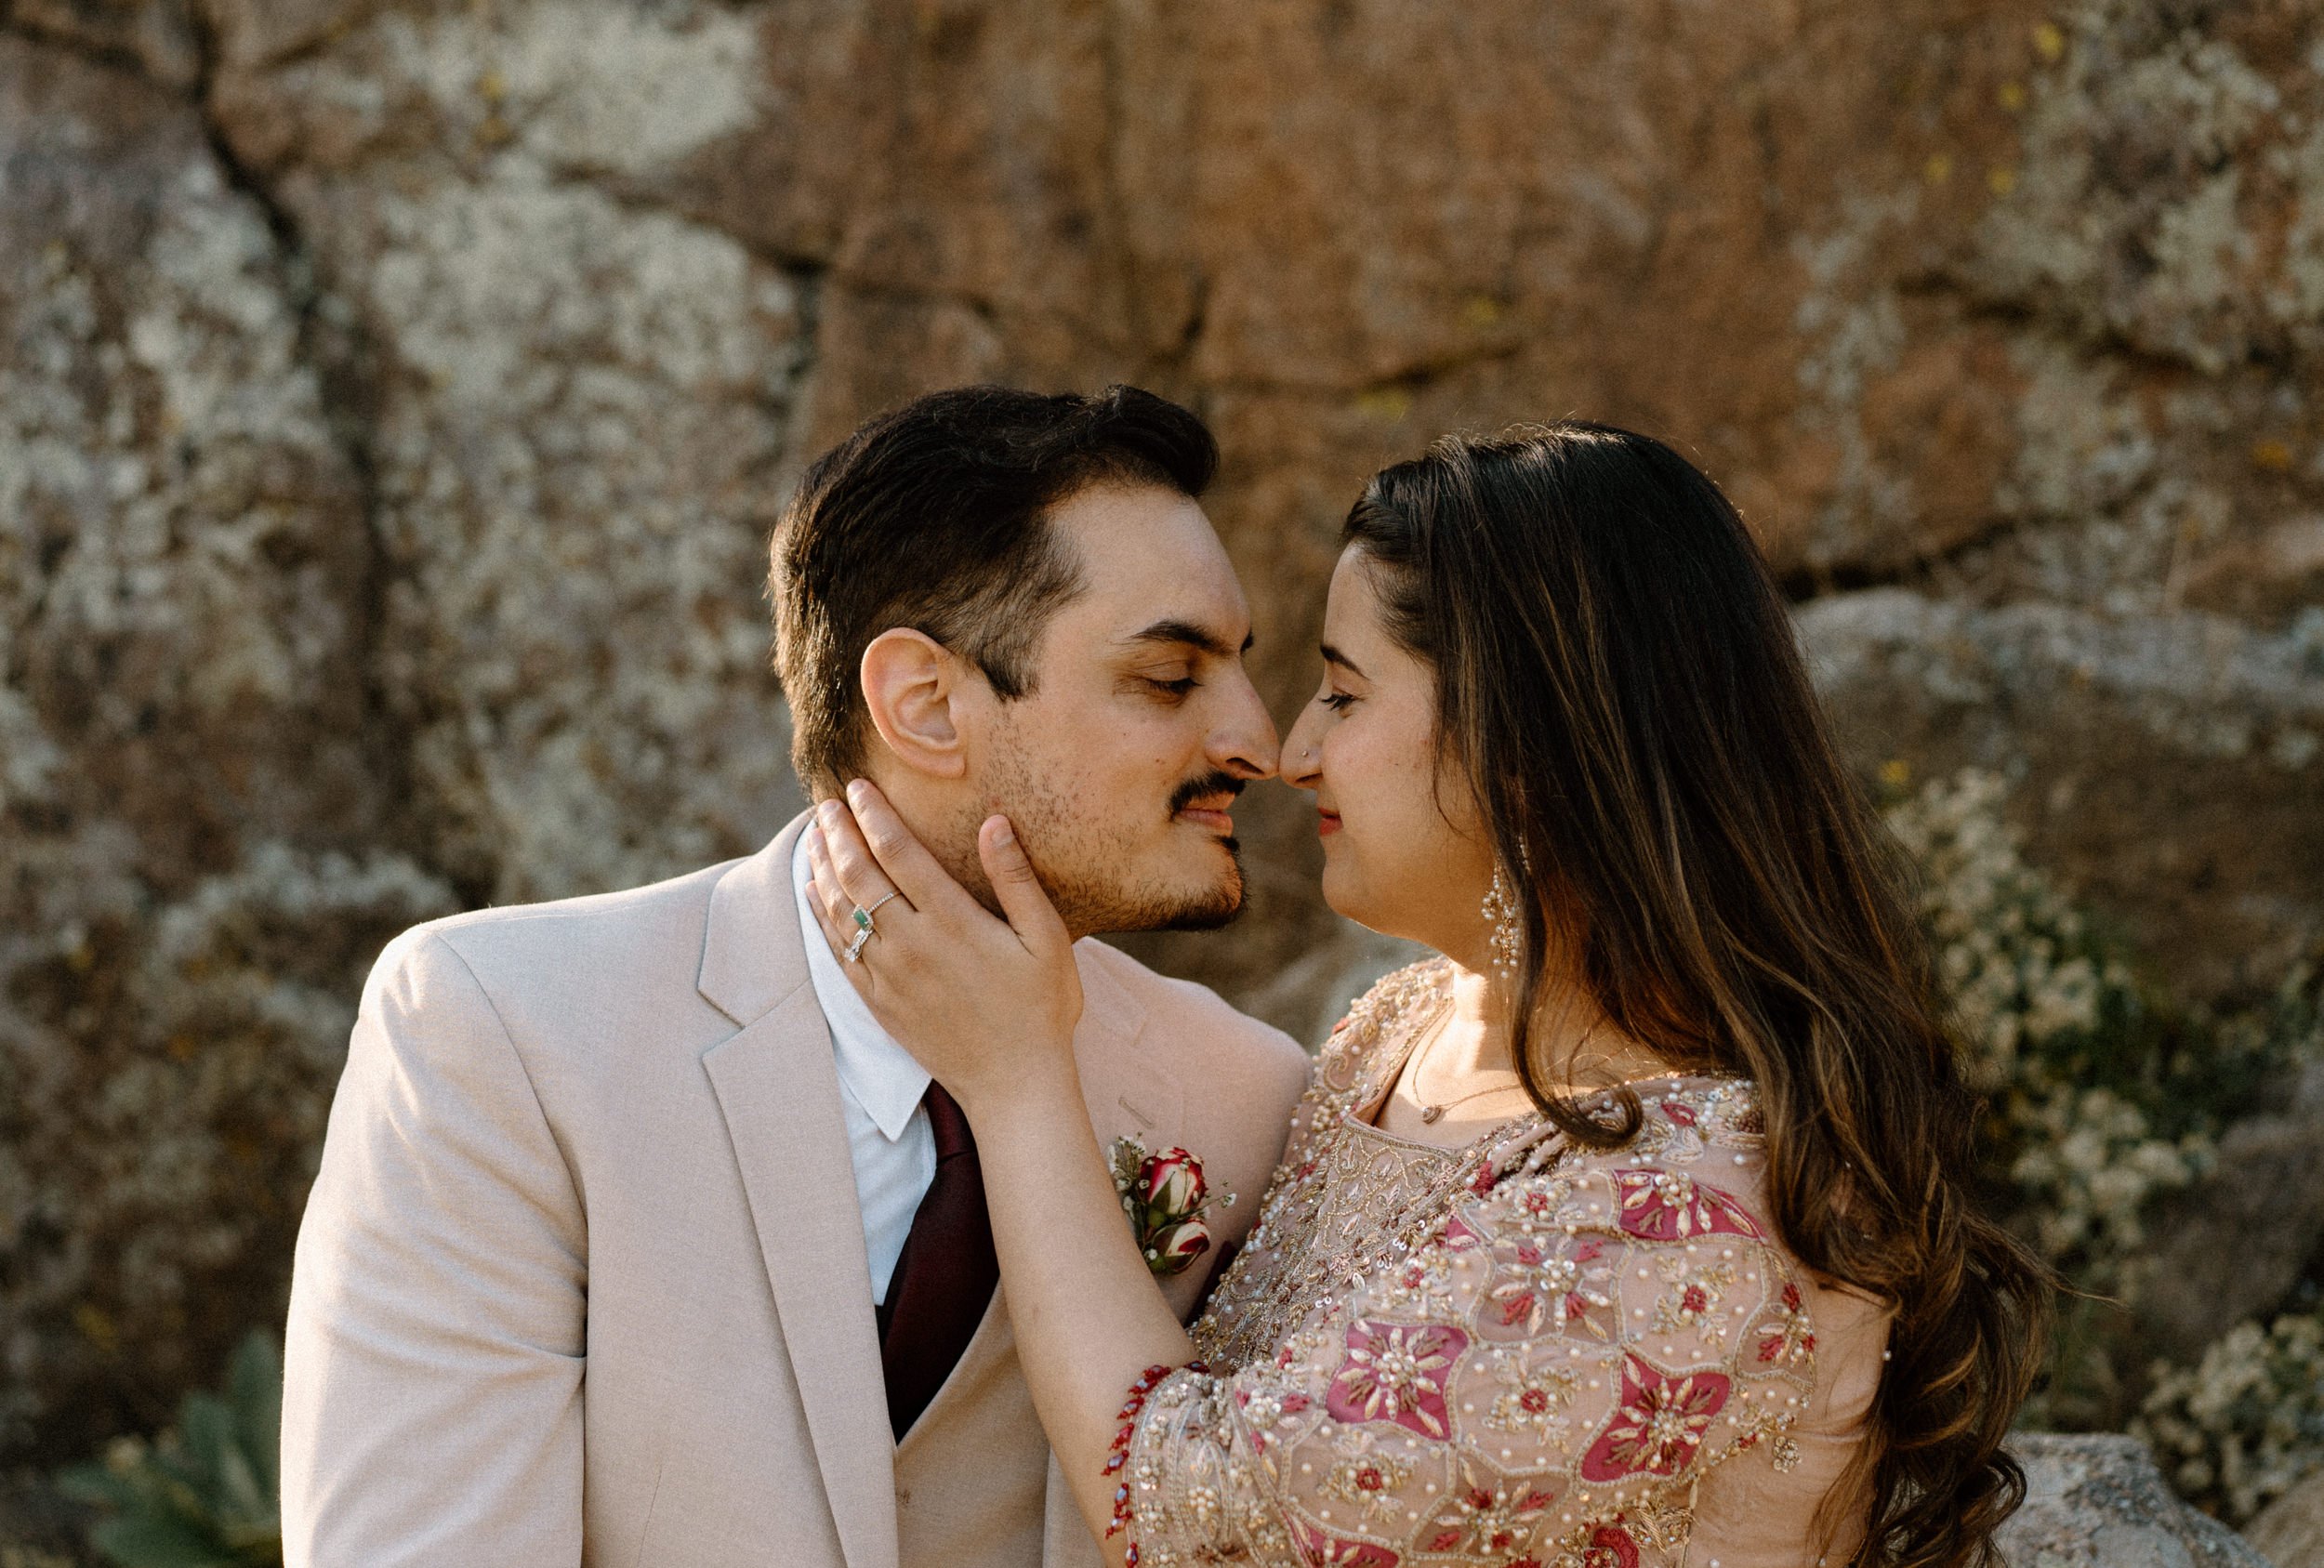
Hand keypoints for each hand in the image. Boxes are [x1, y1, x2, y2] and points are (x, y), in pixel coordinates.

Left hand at [804, 780, 1084, 1116]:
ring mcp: (889, 976)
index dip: (873, 815)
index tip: (858, 788)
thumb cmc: (1042, 1009)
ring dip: (823, 867)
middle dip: (838, 833)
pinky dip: (820, 916)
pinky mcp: (878, 1003)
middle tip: (827, 804)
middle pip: (858, 874)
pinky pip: (837, 951)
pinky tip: (813, 892)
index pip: (897, 852)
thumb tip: (993, 822)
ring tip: (814, 836)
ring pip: (840, 910)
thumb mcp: (1048, 940)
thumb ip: (1016, 879)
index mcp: (953, 921)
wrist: (1015, 1084)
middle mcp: (911, 944)